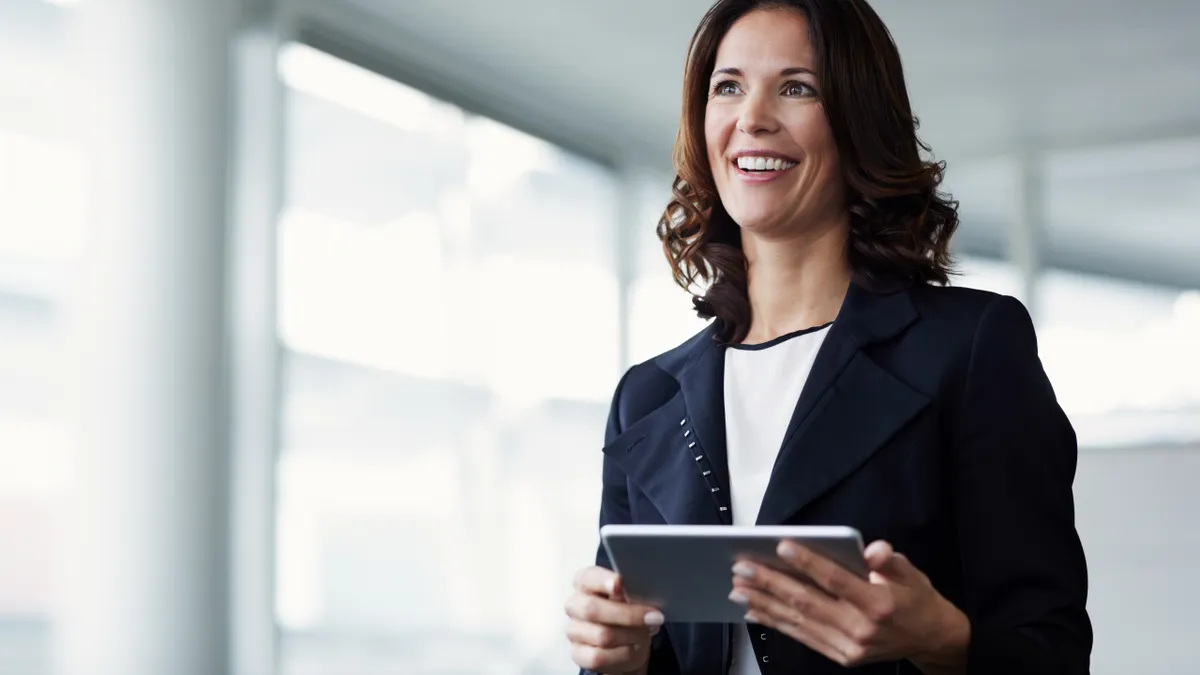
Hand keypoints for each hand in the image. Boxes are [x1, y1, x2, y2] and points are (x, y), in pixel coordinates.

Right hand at [565, 565, 664, 673]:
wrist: (624, 644)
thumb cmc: (626, 613)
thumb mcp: (631, 597)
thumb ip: (629, 592)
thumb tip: (632, 593)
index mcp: (585, 583)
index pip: (588, 577)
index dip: (602, 580)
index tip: (619, 583)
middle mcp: (575, 605)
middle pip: (593, 609)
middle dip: (627, 614)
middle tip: (653, 617)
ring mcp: (573, 630)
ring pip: (602, 635)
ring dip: (631, 636)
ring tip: (646, 633)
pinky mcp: (578, 653)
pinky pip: (600, 657)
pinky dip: (623, 653)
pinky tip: (634, 647)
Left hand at [729, 540, 969, 672]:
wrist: (932, 640)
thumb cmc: (916, 598)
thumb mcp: (911, 572)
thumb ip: (888, 559)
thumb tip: (872, 549)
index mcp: (878, 603)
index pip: (836, 580)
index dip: (808, 562)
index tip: (781, 546)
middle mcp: (861, 628)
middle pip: (808, 602)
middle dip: (771, 584)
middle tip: (742, 568)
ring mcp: (849, 647)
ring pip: (799, 622)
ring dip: (765, 605)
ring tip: (738, 590)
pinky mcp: (842, 657)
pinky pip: (803, 638)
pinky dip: (776, 624)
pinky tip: (755, 613)